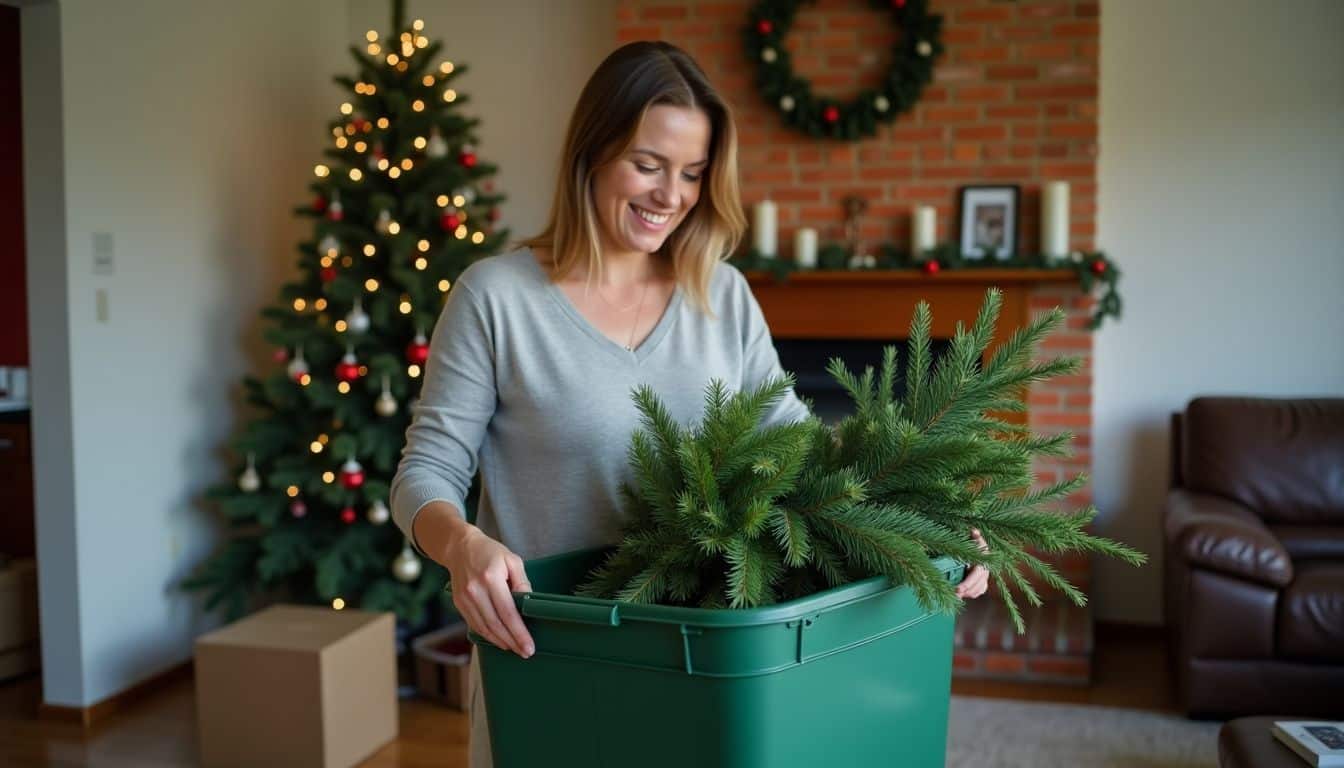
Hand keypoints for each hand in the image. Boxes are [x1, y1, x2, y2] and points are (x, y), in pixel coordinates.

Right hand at [443, 524, 534, 657]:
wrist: (460, 548)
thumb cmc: (490, 553)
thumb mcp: (512, 560)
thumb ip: (522, 582)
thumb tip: (529, 603)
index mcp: (490, 578)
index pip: (508, 612)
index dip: (519, 632)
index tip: (529, 646)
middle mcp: (475, 591)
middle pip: (495, 624)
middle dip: (512, 642)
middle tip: (525, 652)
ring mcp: (464, 599)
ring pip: (484, 628)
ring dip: (500, 642)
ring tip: (514, 648)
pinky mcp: (459, 604)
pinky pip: (475, 625)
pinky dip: (488, 635)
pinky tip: (499, 640)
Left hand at [955, 528, 989, 599]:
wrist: (978, 548)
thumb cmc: (973, 542)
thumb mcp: (973, 539)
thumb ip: (975, 536)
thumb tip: (974, 531)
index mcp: (984, 561)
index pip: (976, 576)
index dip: (967, 584)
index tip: (958, 589)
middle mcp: (986, 570)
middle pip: (977, 586)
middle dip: (966, 591)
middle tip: (954, 594)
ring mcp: (985, 577)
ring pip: (978, 590)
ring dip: (968, 594)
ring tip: (955, 596)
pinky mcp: (983, 582)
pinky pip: (979, 591)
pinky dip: (971, 594)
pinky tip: (962, 595)